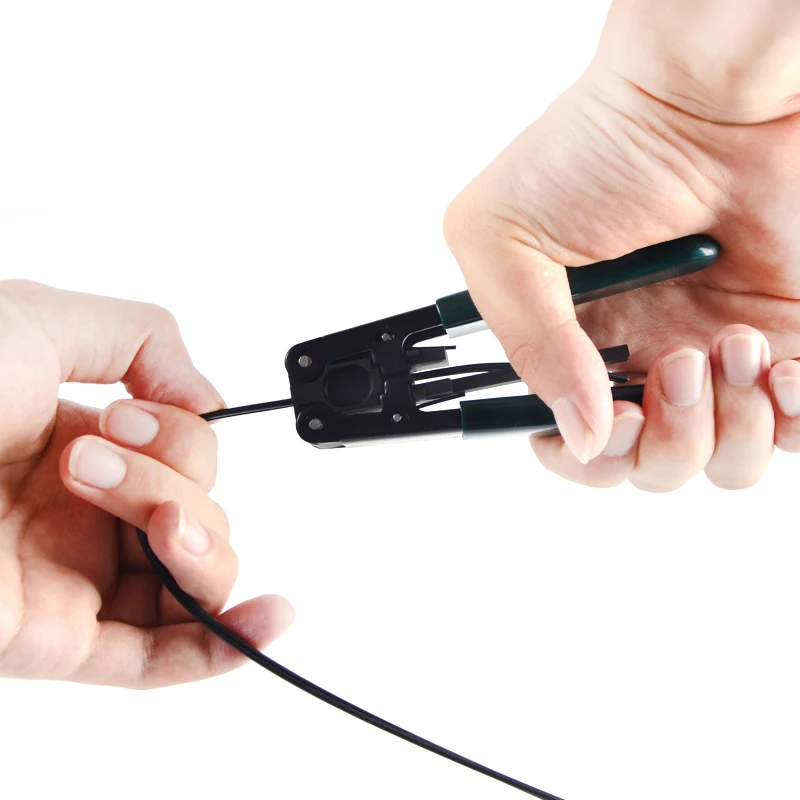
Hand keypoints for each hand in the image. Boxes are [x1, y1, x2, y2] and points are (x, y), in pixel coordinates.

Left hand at [0, 280, 293, 686]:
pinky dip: (223, 644)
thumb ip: (147, 340)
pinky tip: (269, 617)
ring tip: (142, 514)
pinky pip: (154, 659)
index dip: (185, 441)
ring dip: (201, 543)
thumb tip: (212, 403)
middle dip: (177, 484)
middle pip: (198, 518)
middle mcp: (80, 513)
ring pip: (190, 584)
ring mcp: (68, 577)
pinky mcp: (49, 640)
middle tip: (90, 461)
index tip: (124, 414)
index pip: (187, 458)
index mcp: (79, 442)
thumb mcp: (39, 319)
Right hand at [444, 63, 799, 490]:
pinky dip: (789, 417)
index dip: (585, 455)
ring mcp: (710, 357)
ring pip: (721, 464)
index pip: (570, 445)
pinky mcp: (781, 343)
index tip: (610, 418)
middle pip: (648, 468)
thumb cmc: (595, 151)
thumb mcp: (503, 239)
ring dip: (726, 426)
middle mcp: (638, 362)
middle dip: (662, 442)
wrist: (701, 94)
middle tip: (672, 364)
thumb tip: (580, 433)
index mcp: (569, 350)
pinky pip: (792, 429)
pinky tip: (775, 363)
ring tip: (727, 343)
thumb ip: (528, 344)